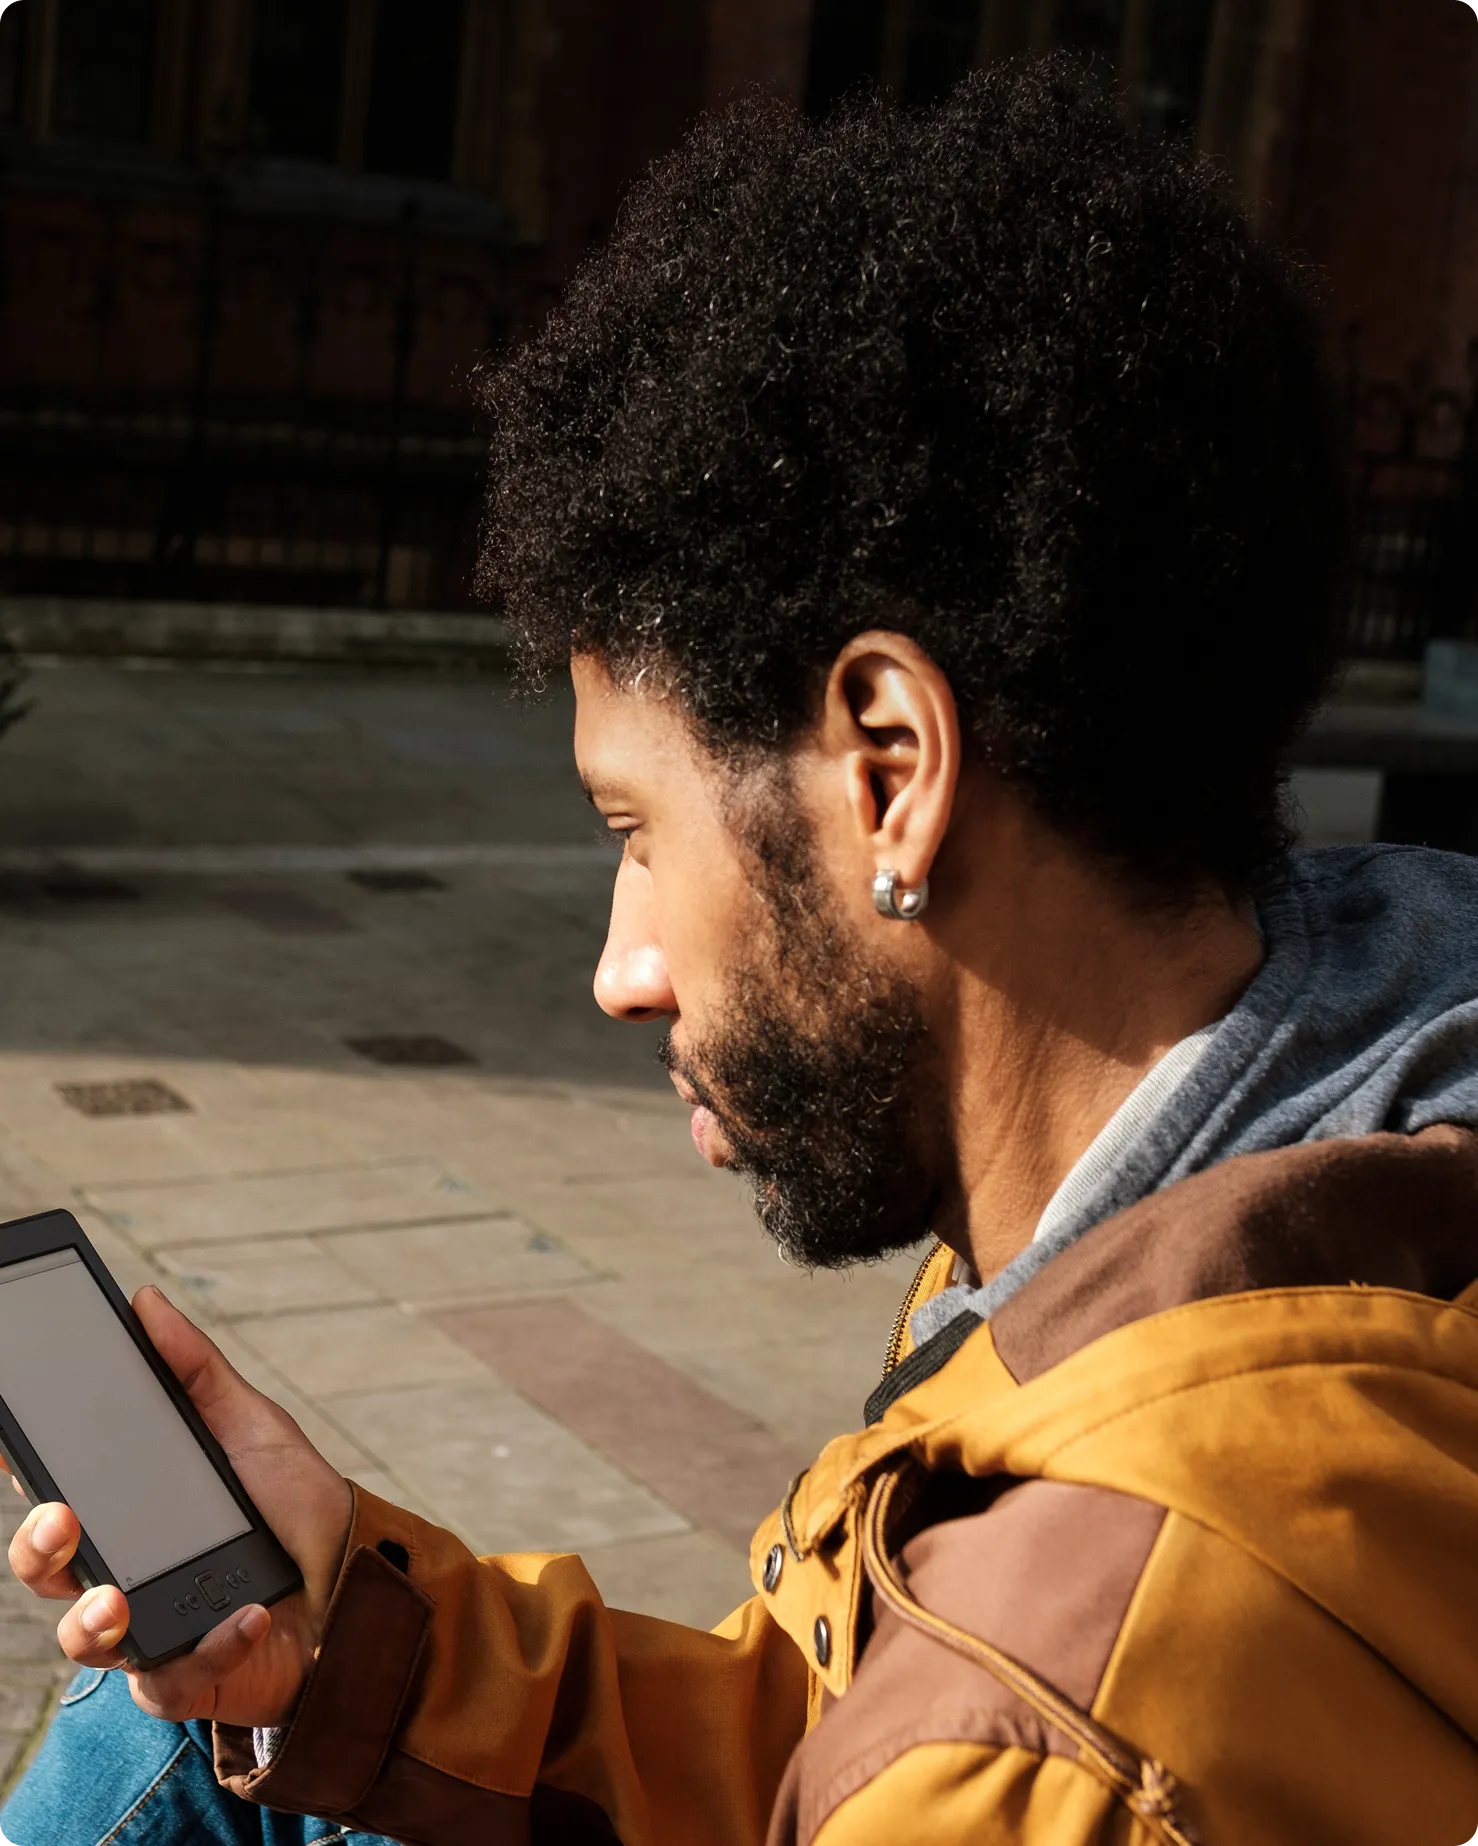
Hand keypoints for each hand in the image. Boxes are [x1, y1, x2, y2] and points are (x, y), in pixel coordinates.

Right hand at [4, 1286, 351, 1727]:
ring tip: (117, 1599)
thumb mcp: (251, 1426)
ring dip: (88, 1621)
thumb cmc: (297, 1504)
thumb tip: (143, 1301)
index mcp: (132, 1509)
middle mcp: (126, 1571)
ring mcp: (150, 1629)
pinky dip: (212, 1645)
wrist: (363, 1581)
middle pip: (44, 1567)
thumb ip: (196, 1371)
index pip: (55, 1492)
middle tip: (61, 1519)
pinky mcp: (188, 1678)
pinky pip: (169, 1680)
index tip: (14, 1445)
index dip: (25, 1472)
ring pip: (80, 1638)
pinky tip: (249, 1615)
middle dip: (36, 1547)